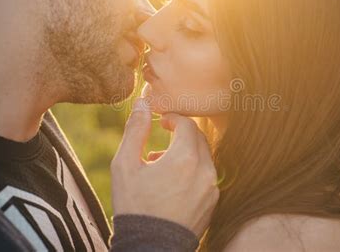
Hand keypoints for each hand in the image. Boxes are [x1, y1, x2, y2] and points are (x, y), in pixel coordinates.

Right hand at [111, 98, 219, 236]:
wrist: (150, 248)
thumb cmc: (134, 205)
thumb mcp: (126, 165)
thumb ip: (136, 130)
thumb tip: (142, 103)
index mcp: (185, 158)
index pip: (187, 124)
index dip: (173, 118)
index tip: (162, 122)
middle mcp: (205, 170)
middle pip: (199, 138)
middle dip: (182, 133)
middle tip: (164, 137)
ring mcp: (212, 188)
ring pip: (204, 156)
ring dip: (186, 152)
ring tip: (162, 163)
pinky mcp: (213, 202)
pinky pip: (207, 176)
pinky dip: (193, 170)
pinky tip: (174, 181)